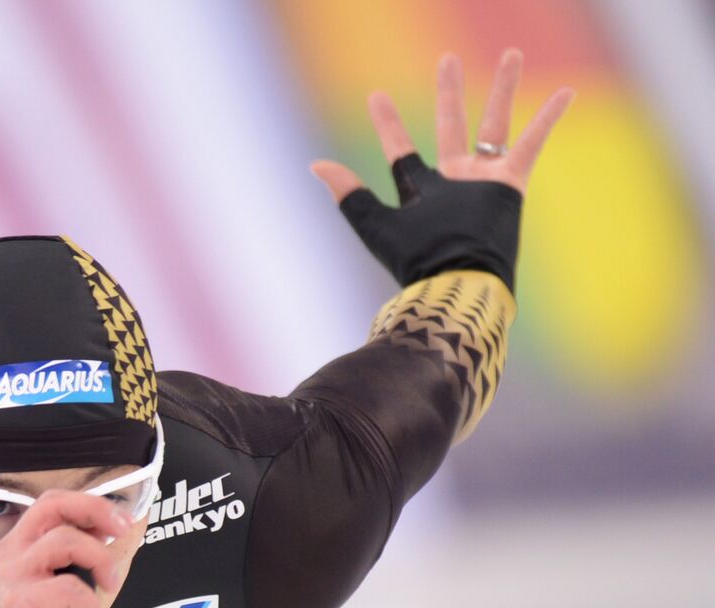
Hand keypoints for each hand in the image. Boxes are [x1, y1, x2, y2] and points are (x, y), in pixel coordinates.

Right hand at [0, 490, 134, 607]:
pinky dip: (86, 602)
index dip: (90, 504)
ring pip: (63, 540)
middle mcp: (8, 552)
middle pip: (52, 505)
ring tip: (108, 585)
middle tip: (121, 529)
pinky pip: (66, 586)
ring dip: (99, 559)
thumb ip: (79, 560)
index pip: (51, 503)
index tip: (121, 521)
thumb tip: (113, 530)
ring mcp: (8, 574)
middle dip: (94, 510)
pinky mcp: (14, 600)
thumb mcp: (63, 589)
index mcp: (18, 546)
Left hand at [309, 50, 574, 290]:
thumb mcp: (374, 224)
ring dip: (503, 87)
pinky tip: (567, 91)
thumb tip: (315, 164)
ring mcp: (484, 180)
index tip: (375, 95)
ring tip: (511, 53)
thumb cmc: (415, 259)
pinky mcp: (511, 183)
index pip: (401, 149)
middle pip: (451, 124)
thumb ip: (349, 194)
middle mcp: (454, 181)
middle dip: (448, 92)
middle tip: (446, 59)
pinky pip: (533, 142)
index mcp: (421, 190)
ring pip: (495, 122)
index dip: (388, 124)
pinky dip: (549, 117)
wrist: (457, 279)